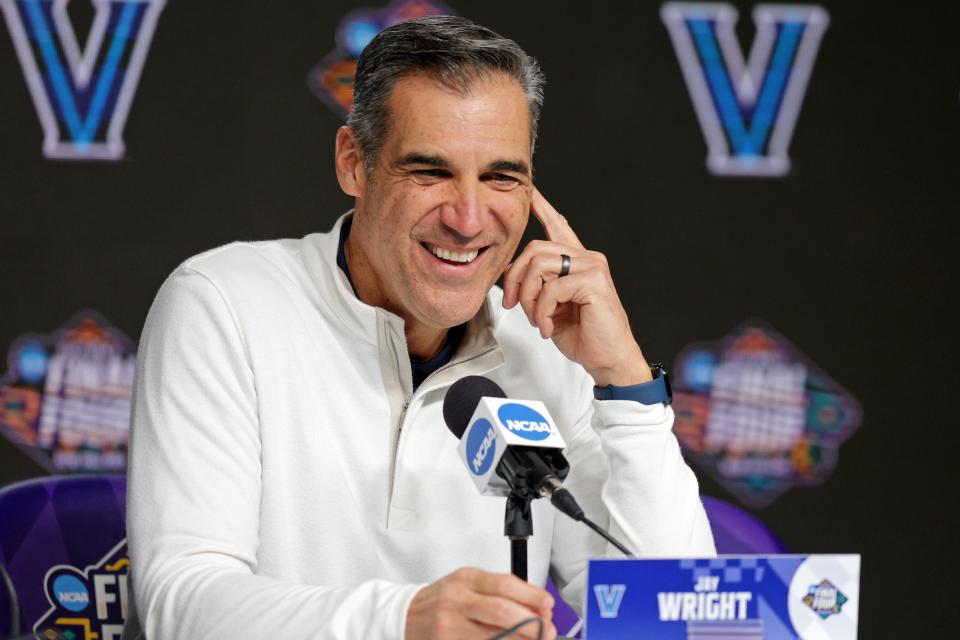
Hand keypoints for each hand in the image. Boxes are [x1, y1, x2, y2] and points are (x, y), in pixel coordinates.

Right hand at [405, 567, 556, 639]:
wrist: (406, 615)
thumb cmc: (443, 600)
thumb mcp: (468, 584)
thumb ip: (498, 591)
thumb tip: (535, 605)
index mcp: (466, 580)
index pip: (504, 584)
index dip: (531, 596)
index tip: (547, 604)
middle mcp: (457, 600)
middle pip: (501, 611)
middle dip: (530, 622)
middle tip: (547, 629)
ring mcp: (449, 626)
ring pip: (494, 636)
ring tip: (535, 639)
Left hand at [502, 188, 651, 386]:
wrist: (608, 359)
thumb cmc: (583, 335)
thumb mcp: (550, 307)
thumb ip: (536, 286)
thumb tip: (512, 277)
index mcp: (577, 262)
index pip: (559, 226)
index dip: (543, 208)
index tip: (531, 192)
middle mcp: (586, 258)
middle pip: (534, 248)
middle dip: (515, 278)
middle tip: (515, 304)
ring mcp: (592, 267)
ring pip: (539, 266)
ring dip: (529, 297)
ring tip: (536, 319)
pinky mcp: (594, 282)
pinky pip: (551, 289)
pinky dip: (541, 311)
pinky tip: (548, 326)